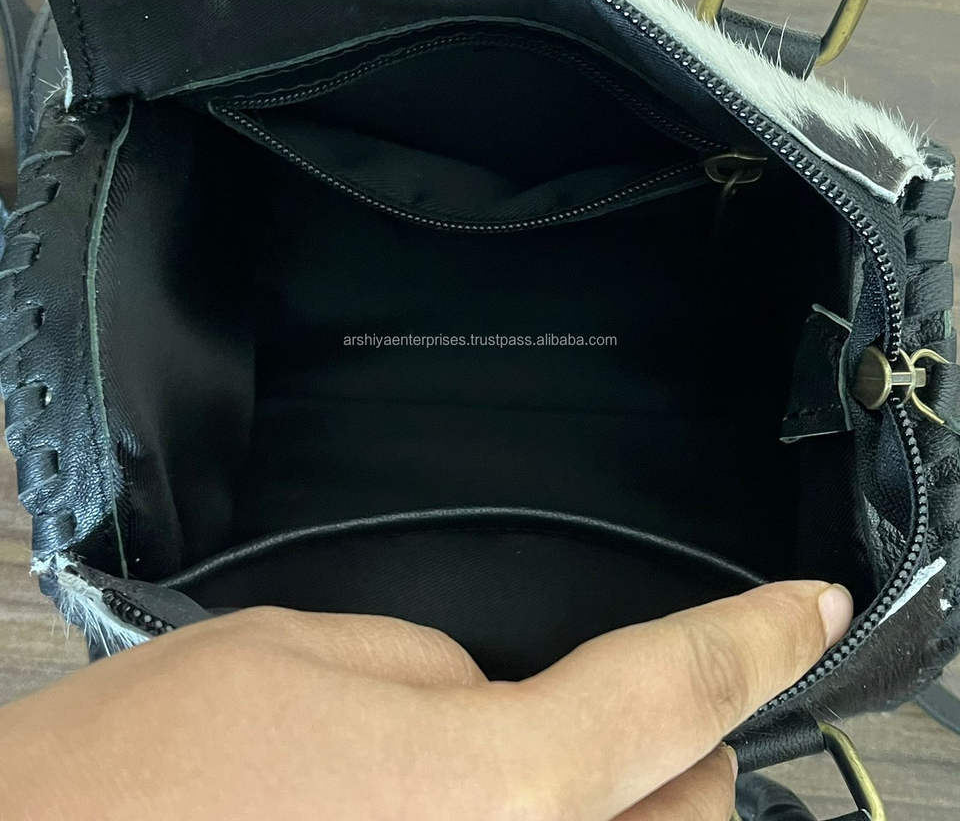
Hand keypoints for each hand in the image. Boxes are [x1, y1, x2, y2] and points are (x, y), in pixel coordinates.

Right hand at [0, 580, 851, 819]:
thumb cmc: (153, 768)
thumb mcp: (321, 650)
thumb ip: (450, 671)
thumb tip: (508, 699)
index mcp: (502, 789)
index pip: (679, 690)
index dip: (758, 636)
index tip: (815, 605)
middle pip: (691, 807)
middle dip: (689, 739)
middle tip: (644, 683)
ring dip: (631, 797)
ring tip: (558, 742)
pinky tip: (492, 790)